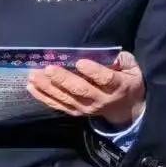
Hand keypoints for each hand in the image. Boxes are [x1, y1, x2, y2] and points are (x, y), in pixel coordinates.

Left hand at [26, 52, 144, 126]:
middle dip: (63, 79)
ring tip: (34, 75)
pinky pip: (58, 105)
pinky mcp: (76, 112)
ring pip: (66, 98)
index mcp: (118, 86)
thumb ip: (124, 60)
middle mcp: (101, 99)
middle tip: (48, 68)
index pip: (106, 79)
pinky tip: (31, 87)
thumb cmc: (128, 82)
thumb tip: (110, 54)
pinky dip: (43, 97)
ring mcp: (86, 108)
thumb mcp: (133, 69)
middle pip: (81, 90)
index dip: (93, 72)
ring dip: (48, 87)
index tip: (80, 62)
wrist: (125, 109)